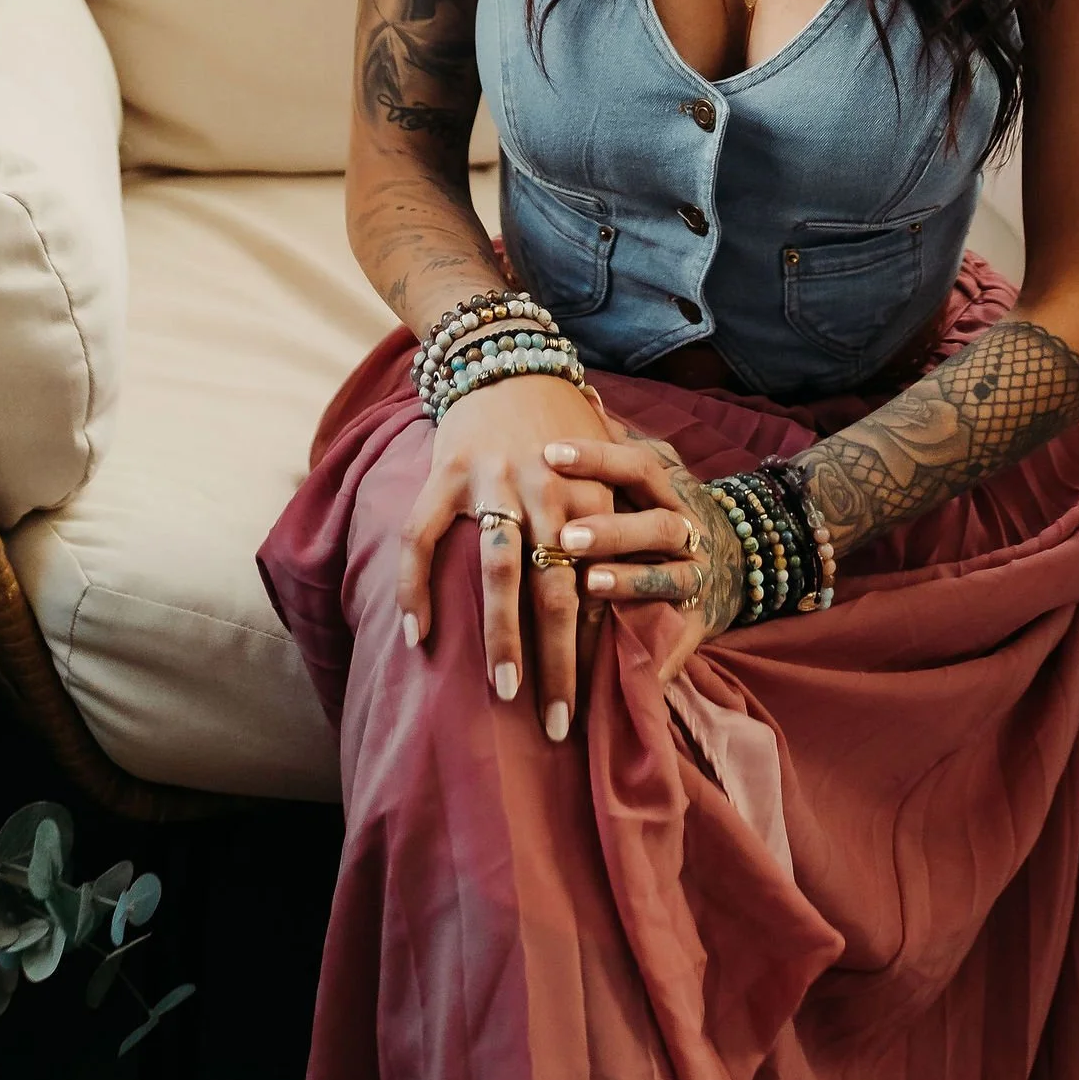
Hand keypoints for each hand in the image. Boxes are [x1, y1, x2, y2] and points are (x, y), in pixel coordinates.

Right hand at [397, 375, 619, 738]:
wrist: (505, 357)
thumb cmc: (563, 421)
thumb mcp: (608, 458)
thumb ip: (627, 512)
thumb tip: (662, 573)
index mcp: (591, 491)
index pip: (600, 577)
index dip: (602, 639)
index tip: (605, 696)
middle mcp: (545, 489)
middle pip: (556, 585)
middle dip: (559, 658)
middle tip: (559, 722)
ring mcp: (492, 481)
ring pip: (498, 569)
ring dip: (501, 635)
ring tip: (502, 693)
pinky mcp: (447, 473)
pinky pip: (423, 538)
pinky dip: (417, 587)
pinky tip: (416, 636)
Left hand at [542, 434, 745, 683]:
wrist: (741, 560)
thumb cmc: (662, 512)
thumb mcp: (647, 476)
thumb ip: (617, 443)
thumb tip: (586, 395)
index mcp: (667, 490)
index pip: (635, 466)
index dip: (596, 458)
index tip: (549, 452)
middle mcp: (687, 530)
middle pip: (656, 525)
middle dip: (612, 531)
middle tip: (565, 537)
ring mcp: (697, 576)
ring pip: (670, 578)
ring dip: (629, 582)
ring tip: (588, 585)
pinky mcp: (698, 622)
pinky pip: (682, 639)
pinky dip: (663, 655)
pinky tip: (637, 666)